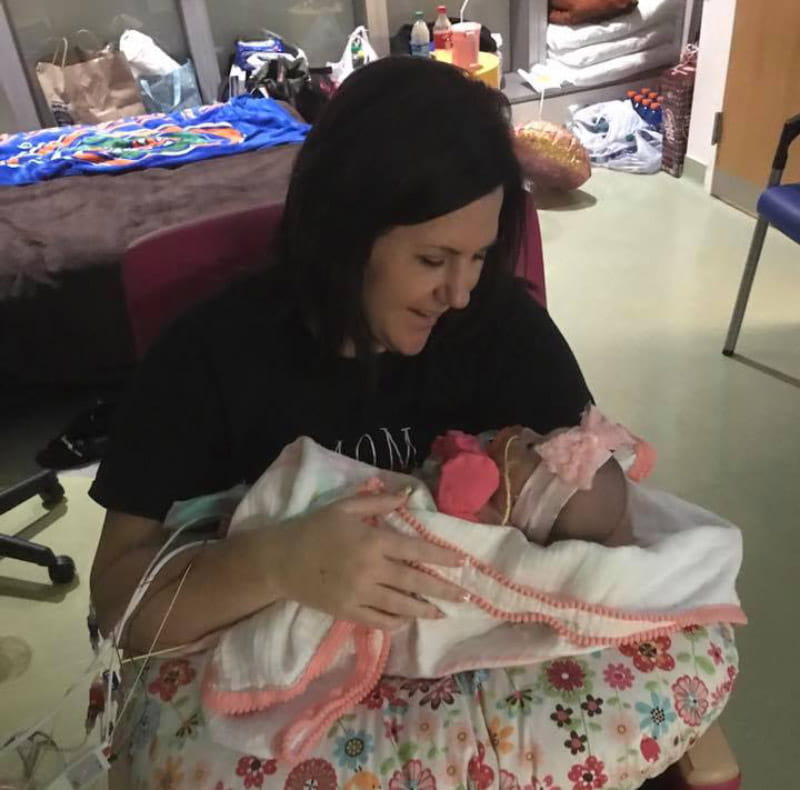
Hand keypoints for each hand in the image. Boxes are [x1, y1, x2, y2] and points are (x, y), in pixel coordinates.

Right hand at [273, 490, 465, 629]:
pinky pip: (379, 620)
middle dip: (443, 590)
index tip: (463, 563)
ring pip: (400, 606)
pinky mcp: (348, 612)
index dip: (442, 557)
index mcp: (372, 541)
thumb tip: (409, 494)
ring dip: (425, 610)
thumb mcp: (344, 507)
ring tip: (443, 612)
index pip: (416, 551)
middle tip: (465, 597)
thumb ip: (379, 501)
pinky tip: (408, 620)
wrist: (279, 560)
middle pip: (414, 582)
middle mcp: (370, 569)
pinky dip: (396, 622)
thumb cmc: (314, 528)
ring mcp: (359, 594)